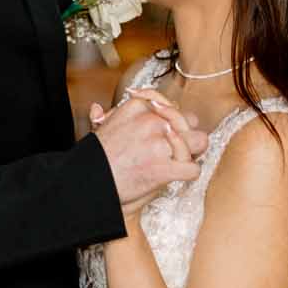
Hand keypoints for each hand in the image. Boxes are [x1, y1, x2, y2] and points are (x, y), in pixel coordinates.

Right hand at [90, 91, 207, 208]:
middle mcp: (152, 121)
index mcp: (138, 107)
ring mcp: (160, 144)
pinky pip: (193, 168)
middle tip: (179, 146)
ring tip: (179, 160)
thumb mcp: (98, 130)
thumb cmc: (94, 159)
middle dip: (188, 134)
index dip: (173, 121)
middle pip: (190, 121)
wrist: (89, 182)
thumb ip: (105, 118)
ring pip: (199, 141)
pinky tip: (177, 175)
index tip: (165, 132)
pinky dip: (189, 174)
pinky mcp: (164, 168)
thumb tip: (96, 108)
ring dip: (192, 152)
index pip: (172, 106)